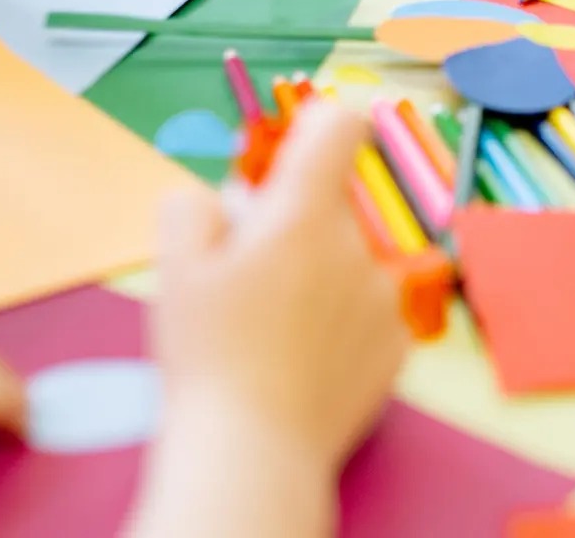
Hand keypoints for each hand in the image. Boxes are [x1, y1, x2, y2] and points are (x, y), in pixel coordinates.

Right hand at [151, 103, 406, 476]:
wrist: (254, 450)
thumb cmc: (209, 356)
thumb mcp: (175, 269)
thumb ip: (195, 206)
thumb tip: (227, 195)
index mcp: (304, 216)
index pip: (339, 125)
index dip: (316, 123)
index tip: (295, 147)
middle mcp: (358, 245)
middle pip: (332, 202)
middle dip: (294, 220)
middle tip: (249, 267)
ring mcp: (386, 295)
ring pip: (351, 256)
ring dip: (321, 271)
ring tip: (274, 322)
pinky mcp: (400, 341)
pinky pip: (370, 307)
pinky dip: (342, 318)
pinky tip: (304, 353)